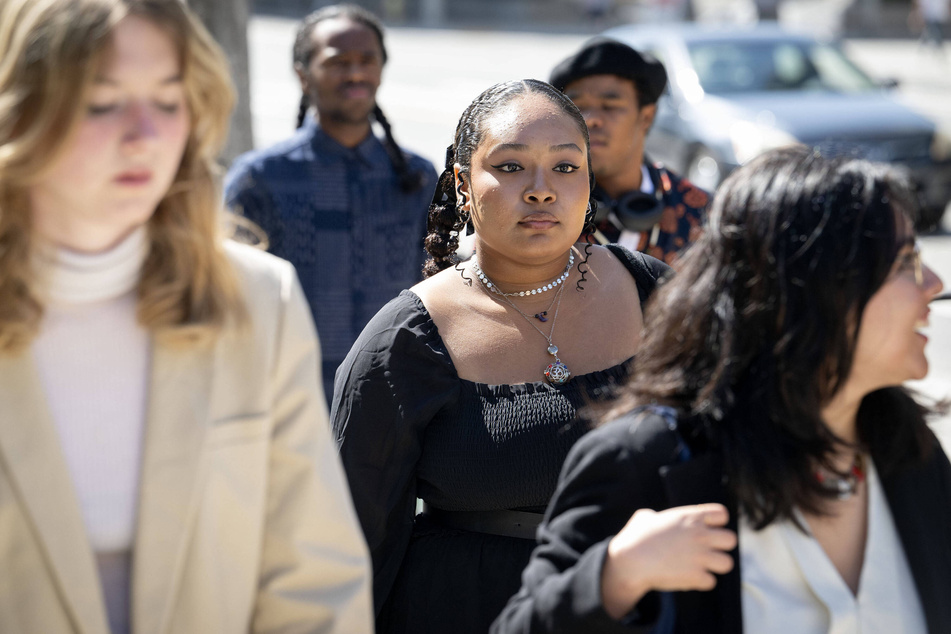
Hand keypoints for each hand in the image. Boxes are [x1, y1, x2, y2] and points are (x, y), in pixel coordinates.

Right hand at [600, 503, 736, 619]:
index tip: (704, 529)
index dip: (715, 523)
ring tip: (699, 567)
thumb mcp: (644, 517)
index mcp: (691, 517)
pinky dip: (700, 582)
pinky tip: (687, 578)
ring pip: (727, 563)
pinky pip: (711, 582)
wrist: (630, 561)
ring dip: (714, 566)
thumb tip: (652, 518)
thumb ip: (656, 516)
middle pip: (731, 540)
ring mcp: (701, 556)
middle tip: (705, 551)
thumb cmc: (634, 538)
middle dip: (720, 546)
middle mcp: (700, 535)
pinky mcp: (697, 576)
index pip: (722, 514)